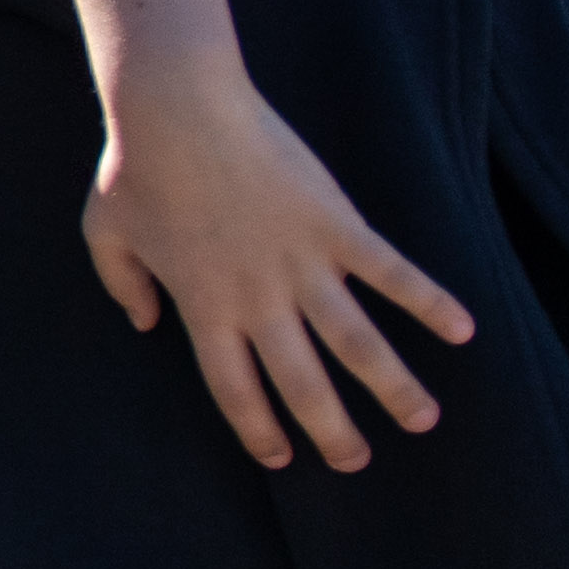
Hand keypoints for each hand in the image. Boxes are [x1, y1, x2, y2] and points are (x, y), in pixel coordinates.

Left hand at [83, 50, 477, 471]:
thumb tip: (143, 324)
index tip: (281, 457)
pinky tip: (464, 330)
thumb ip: (121, 285)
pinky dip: (430, 302)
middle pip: (303, 384)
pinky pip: (392, 272)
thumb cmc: (134, 165)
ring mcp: (301, 264)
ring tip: (423, 421)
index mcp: (204, 307)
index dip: (258, 429)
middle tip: (357, 463)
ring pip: (357, 343)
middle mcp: (258, 299)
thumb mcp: (104, 233)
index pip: (235, 390)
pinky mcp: (335, 224)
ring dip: (394, 387)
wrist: (175, 105)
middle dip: (334, 432)